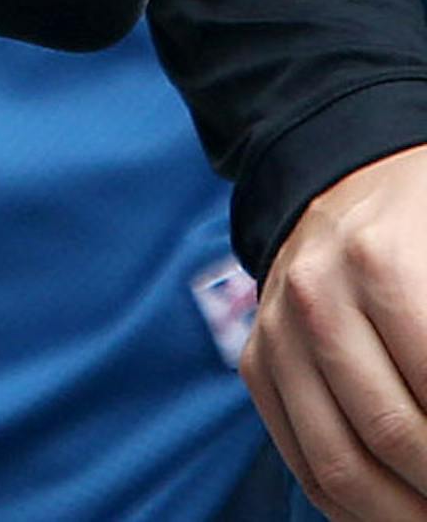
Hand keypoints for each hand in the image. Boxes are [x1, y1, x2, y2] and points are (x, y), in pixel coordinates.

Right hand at [244, 146, 426, 518]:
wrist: (343, 177)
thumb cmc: (426, 224)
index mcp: (380, 263)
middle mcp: (316, 296)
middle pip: (393, 435)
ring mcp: (276, 331)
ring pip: (340, 465)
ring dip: (399, 514)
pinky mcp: (255, 360)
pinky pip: (302, 463)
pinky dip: (351, 508)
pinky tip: (393, 508)